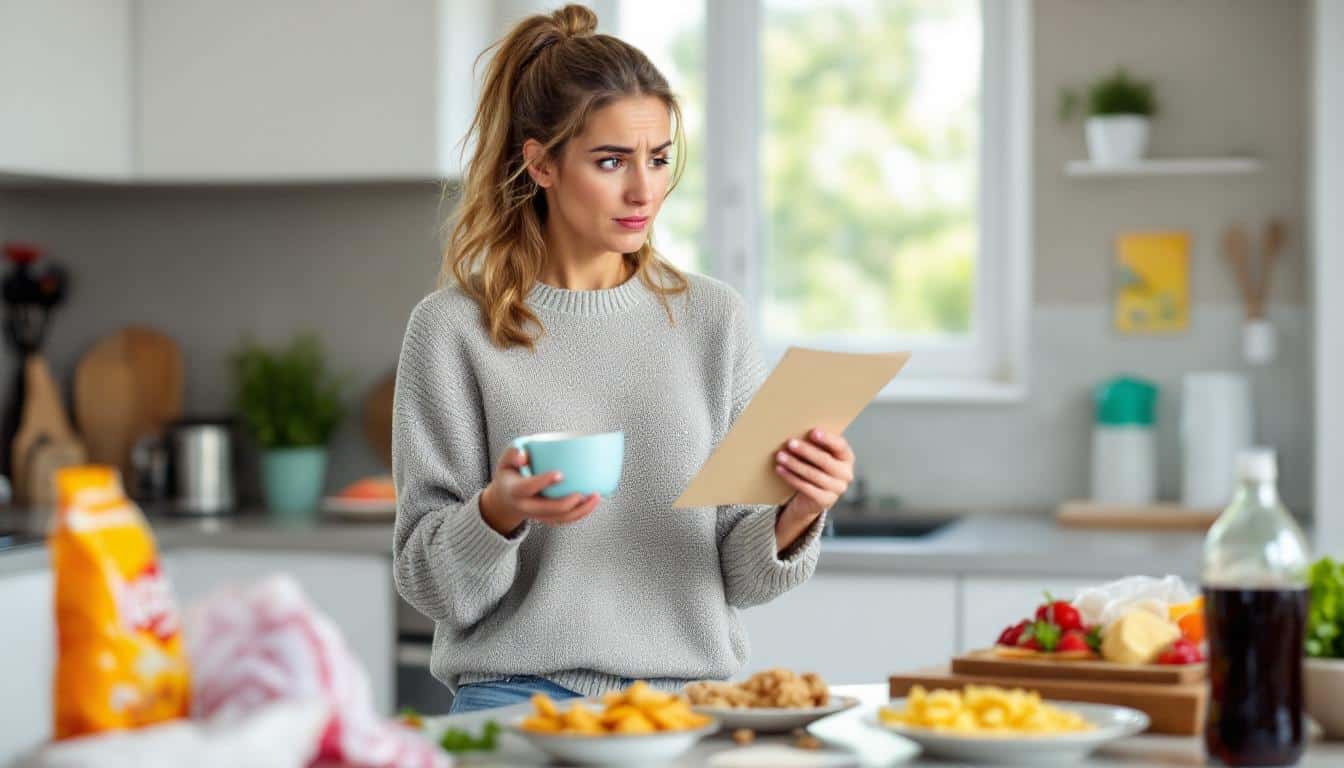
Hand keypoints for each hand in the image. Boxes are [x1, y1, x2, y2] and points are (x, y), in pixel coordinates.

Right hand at [479, 446, 600, 534]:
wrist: (505, 498)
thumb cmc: (510, 474)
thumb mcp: (505, 460)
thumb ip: (513, 452)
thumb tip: (523, 455)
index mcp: (514, 490)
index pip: (527, 488)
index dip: (543, 482)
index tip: (559, 474)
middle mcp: (526, 506)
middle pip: (547, 509)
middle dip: (567, 503)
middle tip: (582, 492)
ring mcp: (537, 515)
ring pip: (560, 518)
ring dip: (580, 510)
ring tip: (595, 497)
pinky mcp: (547, 518)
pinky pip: (565, 520)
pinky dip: (580, 513)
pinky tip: (592, 502)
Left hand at [775, 427, 854, 521]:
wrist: (813, 496)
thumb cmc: (814, 466)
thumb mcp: (818, 454)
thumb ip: (814, 444)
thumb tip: (797, 430)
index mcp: (847, 457)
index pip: (840, 446)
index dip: (827, 439)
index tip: (812, 432)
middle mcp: (846, 474)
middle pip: (825, 460)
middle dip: (806, 451)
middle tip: (790, 443)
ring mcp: (837, 489)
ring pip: (814, 474)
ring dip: (795, 464)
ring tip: (780, 456)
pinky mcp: (825, 501)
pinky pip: (806, 488)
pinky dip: (791, 477)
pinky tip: (780, 469)